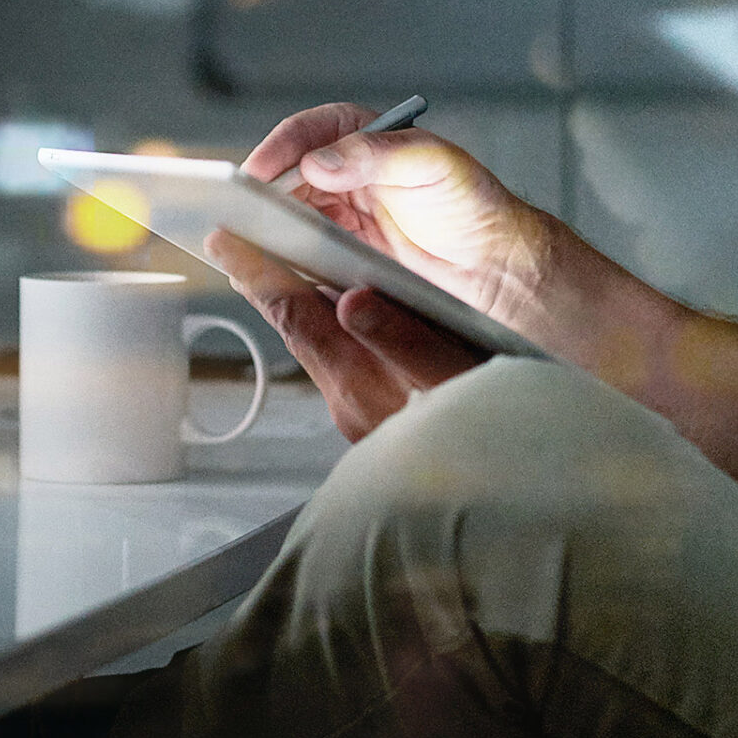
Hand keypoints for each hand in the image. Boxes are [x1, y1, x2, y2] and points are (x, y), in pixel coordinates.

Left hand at [209, 229, 485, 442]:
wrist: (514, 499)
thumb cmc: (498, 437)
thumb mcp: (458, 381)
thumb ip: (404, 342)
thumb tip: (352, 302)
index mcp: (363, 387)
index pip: (295, 317)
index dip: (259, 272)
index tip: (224, 238)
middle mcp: (352, 406)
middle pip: (299, 332)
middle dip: (271, 286)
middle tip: (240, 243)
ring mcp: (365, 422)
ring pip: (322, 350)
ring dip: (305, 311)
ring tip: (287, 271)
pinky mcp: (381, 430)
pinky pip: (346, 369)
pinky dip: (338, 337)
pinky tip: (348, 320)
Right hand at [240, 103, 553, 338]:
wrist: (492, 268)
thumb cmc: (473, 207)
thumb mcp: (433, 166)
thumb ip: (376, 154)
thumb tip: (319, 161)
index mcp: (362, 136)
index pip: (307, 132)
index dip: (279, 149)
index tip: (259, 173)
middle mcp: (342, 170)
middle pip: (283, 174)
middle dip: (259, 190)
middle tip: (239, 210)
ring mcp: (336, 211)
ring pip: (282, 211)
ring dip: (262, 223)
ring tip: (245, 237)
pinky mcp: (334, 250)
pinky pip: (293, 246)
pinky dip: (277, 253)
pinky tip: (269, 263)